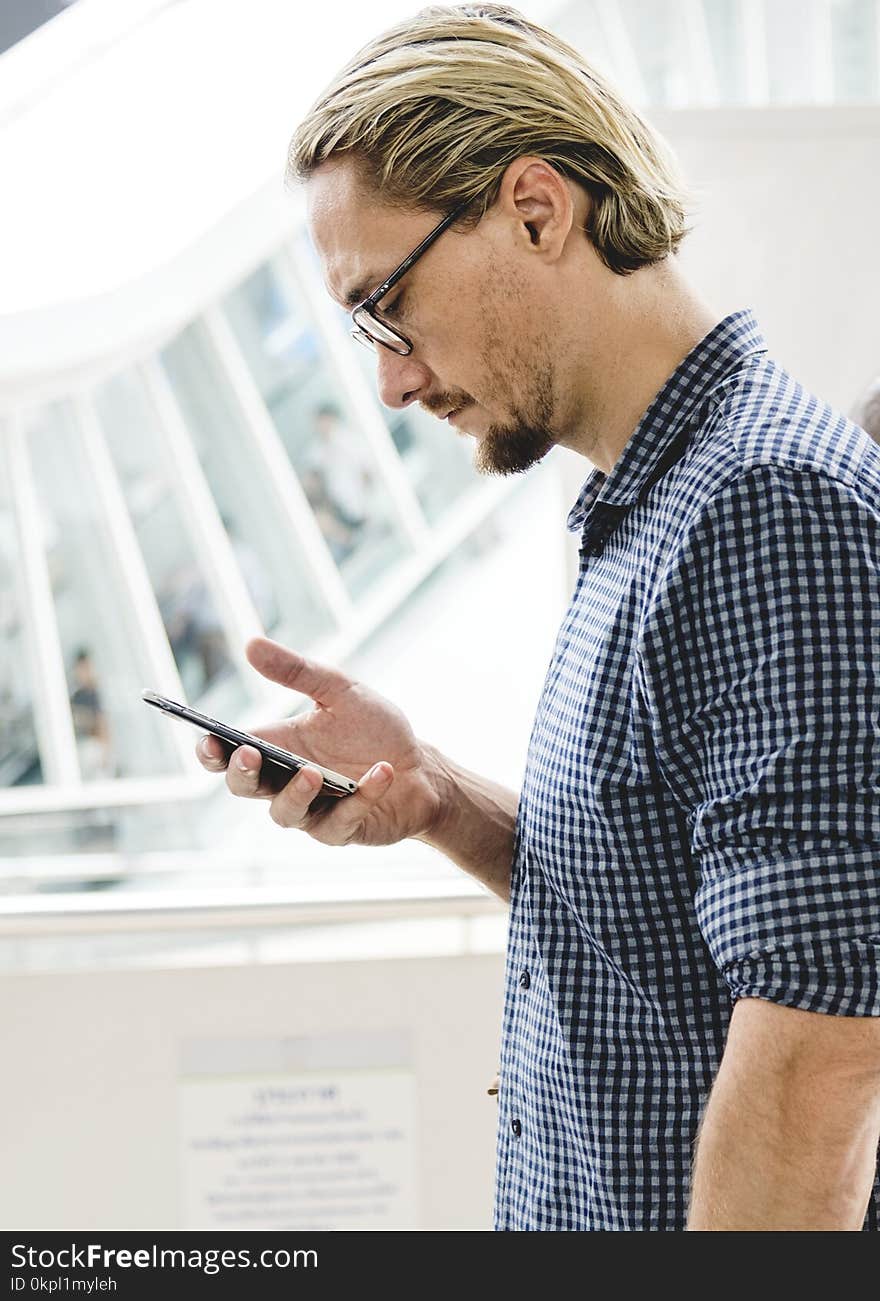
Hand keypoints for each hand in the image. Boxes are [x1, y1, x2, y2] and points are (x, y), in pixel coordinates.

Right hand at [195, 637, 444, 846]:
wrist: (422, 767)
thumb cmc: (374, 731)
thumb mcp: (340, 691)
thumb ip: (297, 672)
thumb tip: (251, 644)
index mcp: (278, 747)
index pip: (228, 755)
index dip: (211, 752)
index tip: (207, 739)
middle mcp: (286, 783)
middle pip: (245, 786)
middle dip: (241, 773)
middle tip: (248, 754)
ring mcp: (312, 811)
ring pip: (285, 813)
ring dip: (296, 792)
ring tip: (313, 771)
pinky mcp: (344, 830)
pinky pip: (342, 820)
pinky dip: (362, 796)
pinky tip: (382, 772)